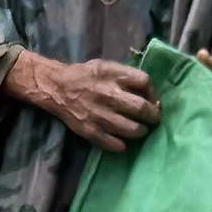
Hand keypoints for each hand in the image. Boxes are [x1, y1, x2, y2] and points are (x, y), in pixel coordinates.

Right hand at [6, 49, 158, 151]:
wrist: (57, 87)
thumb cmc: (86, 76)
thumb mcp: (107, 67)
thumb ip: (127, 77)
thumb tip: (149, 95)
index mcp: (114, 75)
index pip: (145, 82)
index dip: (154, 94)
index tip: (154, 101)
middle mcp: (110, 94)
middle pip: (142, 108)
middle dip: (153, 116)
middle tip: (153, 120)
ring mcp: (100, 115)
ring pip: (132, 129)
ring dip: (141, 132)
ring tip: (140, 131)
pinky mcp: (91, 130)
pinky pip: (114, 144)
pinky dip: (122, 145)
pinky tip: (123, 142)